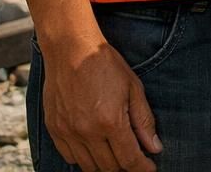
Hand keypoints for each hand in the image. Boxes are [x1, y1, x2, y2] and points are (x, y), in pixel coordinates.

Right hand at [40, 31, 160, 171]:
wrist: (70, 49)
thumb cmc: (104, 63)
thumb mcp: (133, 87)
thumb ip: (144, 120)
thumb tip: (154, 147)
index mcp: (110, 122)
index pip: (129, 160)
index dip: (142, 168)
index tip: (149, 168)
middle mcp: (87, 132)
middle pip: (109, 168)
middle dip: (125, 166)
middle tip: (134, 157)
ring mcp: (68, 133)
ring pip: (88, 167)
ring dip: (105, 165)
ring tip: (115, 152)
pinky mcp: (55, 130)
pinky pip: (70, 157)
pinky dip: (84, 158)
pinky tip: (93, 146)